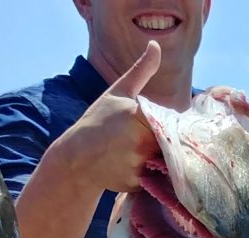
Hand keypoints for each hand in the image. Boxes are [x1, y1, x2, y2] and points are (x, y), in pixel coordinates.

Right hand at [58, 41, 163, 193]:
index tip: (163, 124)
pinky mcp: (136, 182)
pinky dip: (149, 173)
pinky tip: (133, 166)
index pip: (173, 120)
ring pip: (166, 160)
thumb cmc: (97, 121)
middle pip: (172, 141)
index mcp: (139, 115)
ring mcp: (138, 163)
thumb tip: (155, 45)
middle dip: (167, 141)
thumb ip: (141, 71)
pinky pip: (155, 177)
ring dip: (160, 157)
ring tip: (138, 153)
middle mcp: (141, 140)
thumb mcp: (117, 93)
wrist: (75, 158)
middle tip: (147, 140)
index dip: (171, 123)